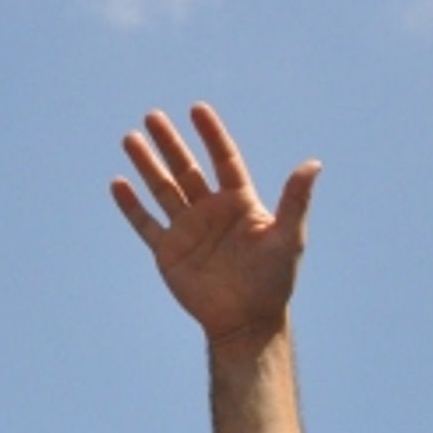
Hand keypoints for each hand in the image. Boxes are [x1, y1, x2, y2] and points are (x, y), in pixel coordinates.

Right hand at [111, 103, 319, 345]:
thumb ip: (296, 200)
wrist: (248, 323)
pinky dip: (132, 206)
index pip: (224, 159)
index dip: (211, 135)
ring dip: (146, 165)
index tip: (197, 109)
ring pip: (163, 189)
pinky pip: (146, 225)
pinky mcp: (170, 252)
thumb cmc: (273, 282)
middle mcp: (211, 211)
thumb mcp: (288, 238)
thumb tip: (314, 163)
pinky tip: (118, 184)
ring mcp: (188, 230)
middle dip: (170, 143)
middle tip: (153, 116)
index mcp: (239, 203)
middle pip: (186, 168)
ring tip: (131, 138)